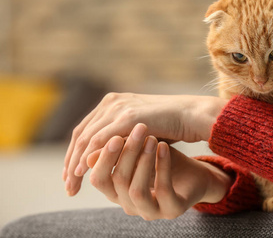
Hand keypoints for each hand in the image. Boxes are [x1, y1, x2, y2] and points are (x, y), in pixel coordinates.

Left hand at [63, 93, 226, 195]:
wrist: (191, 115)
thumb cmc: (169, 126)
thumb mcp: (136, 136)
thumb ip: (117, 143)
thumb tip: (92, 161)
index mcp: (113, 103)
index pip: (85, 130)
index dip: (74, 153)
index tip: (70, 175)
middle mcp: (111, 102)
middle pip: (80, 134)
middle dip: (71, 161)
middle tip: (67, 185)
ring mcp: (118, 107)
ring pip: (86, 138)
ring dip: (75, 163)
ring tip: (72, 185)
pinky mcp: (128, 116)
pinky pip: (100, 139)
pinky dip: (88, 157)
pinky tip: (83, 172)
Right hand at [88, 123, 230, 219]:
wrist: (194, 174)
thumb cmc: (162, 160)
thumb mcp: (140, 151)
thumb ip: (120, 149)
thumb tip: (90, 143)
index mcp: (116, 191)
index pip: (99, 179)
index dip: (104, 158)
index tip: (116, 134)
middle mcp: (129, 204)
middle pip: (116, 181)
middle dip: (126, 154)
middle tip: (136, 130)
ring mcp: (150, 211)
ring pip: (136, 190)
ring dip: (143, 161)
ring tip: (152, 138)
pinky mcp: (172, 210)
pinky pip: (163, 191)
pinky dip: (162, 166)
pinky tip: (164, 147)